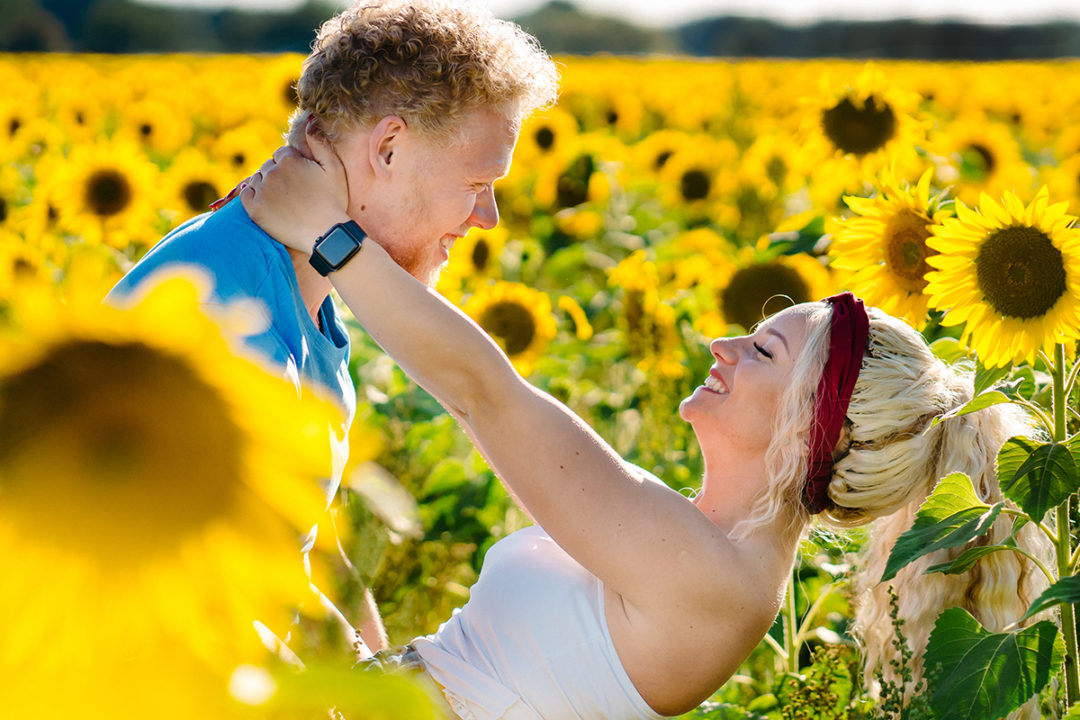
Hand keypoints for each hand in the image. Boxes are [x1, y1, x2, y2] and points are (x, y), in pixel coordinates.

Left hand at [240, 125, 351, 252]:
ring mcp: (262, 191)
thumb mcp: (334, 168)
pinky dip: (253, 196)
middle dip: (278, 175)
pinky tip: (267, 204)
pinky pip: (246, 195)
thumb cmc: (334, 201)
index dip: (292, 166)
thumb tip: (308, 121)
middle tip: (293, 192)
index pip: (281, 155)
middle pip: (268, 166)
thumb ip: (319, 143)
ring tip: (283, 200)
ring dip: (266, 185)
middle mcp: (272, 172)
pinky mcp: (255, 209)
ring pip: (257, 179)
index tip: (301, 180)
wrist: (325, 234)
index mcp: (289, 160)